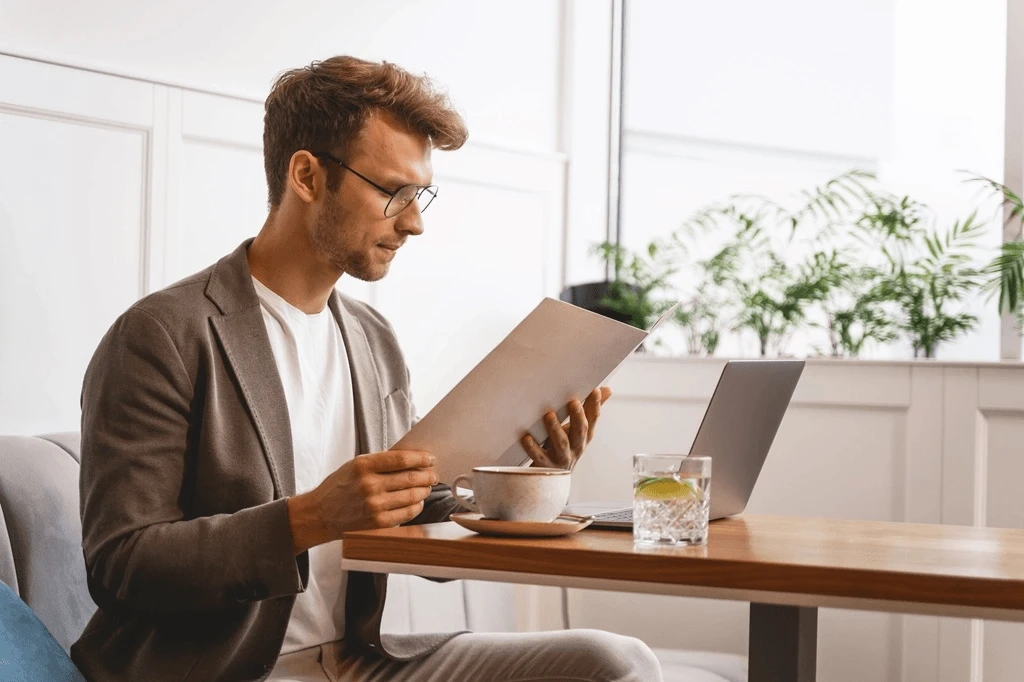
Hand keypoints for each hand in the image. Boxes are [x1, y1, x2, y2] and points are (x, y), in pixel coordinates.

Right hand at [286, 450, 437, 553]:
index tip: (430, 459)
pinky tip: (417, 502)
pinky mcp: (377, 523)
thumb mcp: (355, 465)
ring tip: (426, 487)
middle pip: (410, 478)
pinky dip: (416, 506)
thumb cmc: (339, 486)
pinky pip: (407, 513)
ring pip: (412, 496)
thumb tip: (412, 459)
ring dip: (424, 491)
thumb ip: (381, 462)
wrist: (320, 514)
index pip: (401, 459)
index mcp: (363, 466)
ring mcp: (374, 505)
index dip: (420, 458)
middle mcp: (369, 485)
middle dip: (427, 476)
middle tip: (433, 474)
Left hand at [520, 386, 611, 469]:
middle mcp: (576, 447)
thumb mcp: (579, 429)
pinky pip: (540, 457)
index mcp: (585, 437)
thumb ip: (590, 410)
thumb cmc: (567, 446)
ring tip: (549, 415)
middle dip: (578, 417)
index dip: (595, 406)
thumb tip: (606, 390)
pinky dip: (533, 448)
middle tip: (574, 402)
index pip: (593, 419)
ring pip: (561, 444)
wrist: (553, 476)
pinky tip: (527, 437)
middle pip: (580, 432)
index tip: (594, 391)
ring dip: (556, 429)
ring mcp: (562, 457)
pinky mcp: (547, 466)